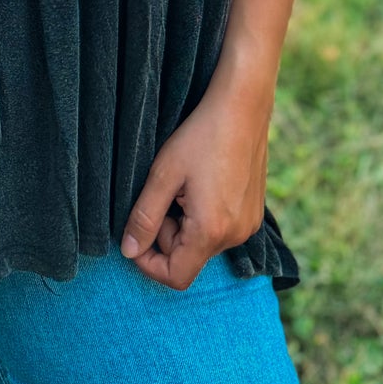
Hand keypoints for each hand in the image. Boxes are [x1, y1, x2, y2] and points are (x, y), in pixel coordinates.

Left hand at [118, 79, 271, 289]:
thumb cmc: (201, 136)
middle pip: (188, 257)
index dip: (149, 263)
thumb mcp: (163, 175)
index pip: (176, 276)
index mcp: (211, 231)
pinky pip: (221, 230)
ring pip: (203, 243)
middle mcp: (236, 236)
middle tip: (162, 194)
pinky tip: (201, 183)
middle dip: (166, 234)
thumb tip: (128, 251)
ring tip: (182, 185)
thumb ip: (144, 217)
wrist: (242, 107)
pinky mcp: (254, 214)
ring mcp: (249, 225)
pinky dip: (203, 216)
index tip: (136, 236)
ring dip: (184, 223)